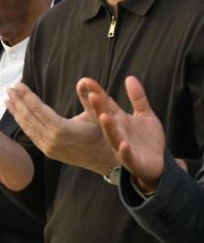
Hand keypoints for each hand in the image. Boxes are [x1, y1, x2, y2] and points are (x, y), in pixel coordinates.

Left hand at [6, 81, 116, 174]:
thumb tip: (83, 80)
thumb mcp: (100, 114)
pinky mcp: (48, 151)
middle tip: (8, 87)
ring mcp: (48, 148)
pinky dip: (22, 122)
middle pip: (28, 117)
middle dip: (17, 101)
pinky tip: (17, 114)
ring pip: (27, 127)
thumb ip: (90, 97)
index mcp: (61, 130)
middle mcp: (51, 140)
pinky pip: (30, 134)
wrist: (108, 161)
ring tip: (8, 98)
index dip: (27, 95)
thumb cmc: (105, 134)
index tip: (17, 84)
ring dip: (16, 111)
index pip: (38, 109)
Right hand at [79, 76, 164, 192]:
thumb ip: (138, 97)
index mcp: (116, 119)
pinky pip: (127, 156)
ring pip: (112, 136)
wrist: (155, 164)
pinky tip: (123, 144)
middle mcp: (115, 132)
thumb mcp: (144, 115)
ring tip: (104, 117)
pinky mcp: (132, 160)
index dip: (96, 92)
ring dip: (108, 127)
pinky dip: (124, 151)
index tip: (86, 81)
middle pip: (105, 118)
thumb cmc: (146, 139)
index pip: (104, 104)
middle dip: (98, 107)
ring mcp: (121, 146)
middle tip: (92, 95)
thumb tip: (130, 77)